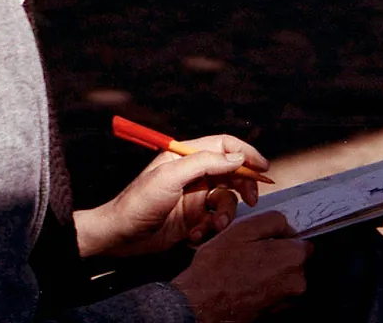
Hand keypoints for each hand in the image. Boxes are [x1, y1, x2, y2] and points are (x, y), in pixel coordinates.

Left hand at [75, 134, 268, 257]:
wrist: (119, 237)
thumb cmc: (138, 202)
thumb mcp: (171, 177)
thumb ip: (205, 163)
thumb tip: (236, 157)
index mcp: (185, 156)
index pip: (223, 145)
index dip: (245, 153)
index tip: (262, 167)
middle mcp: (192, 174)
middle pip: (231, 172)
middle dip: (244, 186)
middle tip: (252, 199)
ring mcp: (193, 197)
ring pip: (226, 199)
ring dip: (225, 214)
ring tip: (213, 226)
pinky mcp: (192, 219)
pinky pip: (214, 220)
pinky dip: (210, 228)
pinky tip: (194, 235)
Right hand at [171, 211, 312, 322]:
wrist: (200, 305)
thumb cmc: (217, 270)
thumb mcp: (242, 229)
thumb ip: (273, 220)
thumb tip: (286, 225)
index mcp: (293, 257)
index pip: (302, 239)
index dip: (282, 236)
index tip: (265, 239)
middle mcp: (297, 281)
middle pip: (295, 259)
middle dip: (277, 254)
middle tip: (251, 253)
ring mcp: (287, 300)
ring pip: (285, 276)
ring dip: (270, 271)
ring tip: (245, 270)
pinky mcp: (276, 313)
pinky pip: (275, 292)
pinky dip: (264, 287)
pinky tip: (245, 283)